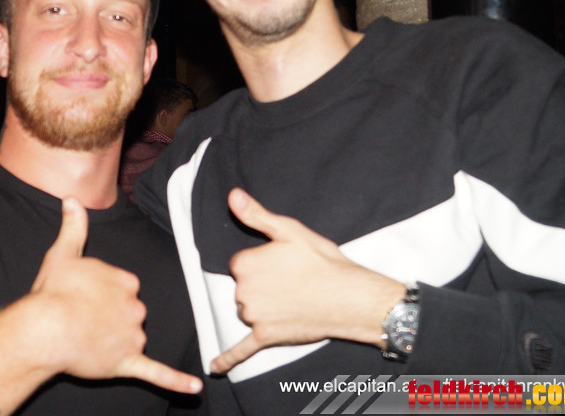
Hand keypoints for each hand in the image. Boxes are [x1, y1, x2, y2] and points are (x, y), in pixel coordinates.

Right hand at [28, 197, 201, 393]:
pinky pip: (156, 373)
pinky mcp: (126, 361)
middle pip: (130, 313)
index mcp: (126, 281)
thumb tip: (71, 199)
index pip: (125, 288)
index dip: (103, 295)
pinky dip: (175, 382)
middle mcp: (136, 307)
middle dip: (109, 318)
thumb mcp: (63, 252)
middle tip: (81, 320)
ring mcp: (133, 335)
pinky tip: (194, 388)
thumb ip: (73, 226)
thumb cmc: (53, 292)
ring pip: (132, 339)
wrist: (44, 328)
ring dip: (114, 342)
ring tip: (85, 339)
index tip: (84, 298)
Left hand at [211, 188, 405, 373]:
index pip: (241, 262)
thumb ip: (255, 215)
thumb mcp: (289, 230)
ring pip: (248, 310)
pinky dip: (228, 358)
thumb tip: (232, 196)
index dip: (262, 261)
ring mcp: (254, 316)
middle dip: (262, 283)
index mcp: (245, 263)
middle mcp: (243, 291)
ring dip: (263, 306)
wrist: (350, 297)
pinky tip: (215, 367)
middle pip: (243, 286)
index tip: (283, 262)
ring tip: (293, 298)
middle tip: (292, 280)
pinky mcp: (266, 337)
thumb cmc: (322, 261)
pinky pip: (242, 349)